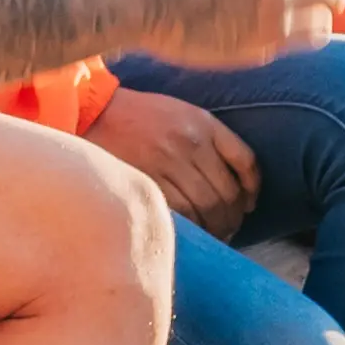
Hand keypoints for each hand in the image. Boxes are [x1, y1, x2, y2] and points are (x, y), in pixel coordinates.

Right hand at [89, 87, 258, 234]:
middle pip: (227, 191)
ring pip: (208, 206)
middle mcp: (190, 142)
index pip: (245, 162)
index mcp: (203, 123)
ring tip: (213, 234)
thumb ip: (207, 138)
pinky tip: (196, 233)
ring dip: (217, 227)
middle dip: (233, 216)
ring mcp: (168, 162)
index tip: (248, 205)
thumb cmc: (138, 115)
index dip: (252, 189)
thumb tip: (235, 182)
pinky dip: (195, 228)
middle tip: (229, 228)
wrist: (93, 110)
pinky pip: (183, 212)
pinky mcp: (148, 178)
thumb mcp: (180, 112)